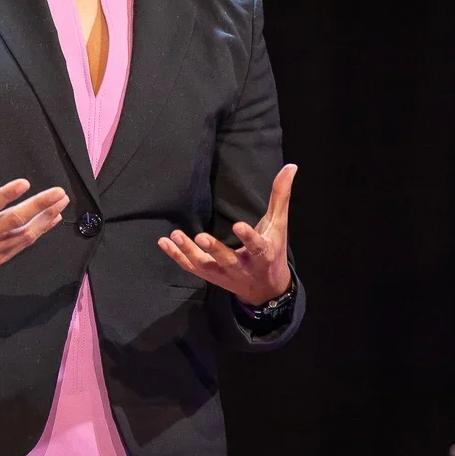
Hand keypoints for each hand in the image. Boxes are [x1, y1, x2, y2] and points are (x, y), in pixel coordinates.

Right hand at [0, 126, 68, 281]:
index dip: (6, 194)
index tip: (24, 183)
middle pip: (14, 219)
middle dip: (39, 205)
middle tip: (58, 192)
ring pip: (23, 234)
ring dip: (44, 218)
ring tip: (61, 203)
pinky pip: (22, 245)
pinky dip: (39, 232)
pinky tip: (51, 219)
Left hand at [157, 164, 296, 305]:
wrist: (266, 289)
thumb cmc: (273, 251)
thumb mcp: (279, 226)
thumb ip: (281, 196)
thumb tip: (291, 166)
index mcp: (263, 255)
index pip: (257, 247)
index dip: (248, 237)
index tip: (238, 225)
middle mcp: (243, 268)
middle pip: (228, 260)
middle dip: (214, 250)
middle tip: (200, 237)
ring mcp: (224, 274)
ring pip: (205, 266)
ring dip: (189, 252)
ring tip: (175, 235)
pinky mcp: (209, 276)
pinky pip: (191, 268)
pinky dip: (176, 256)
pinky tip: (163, 242)